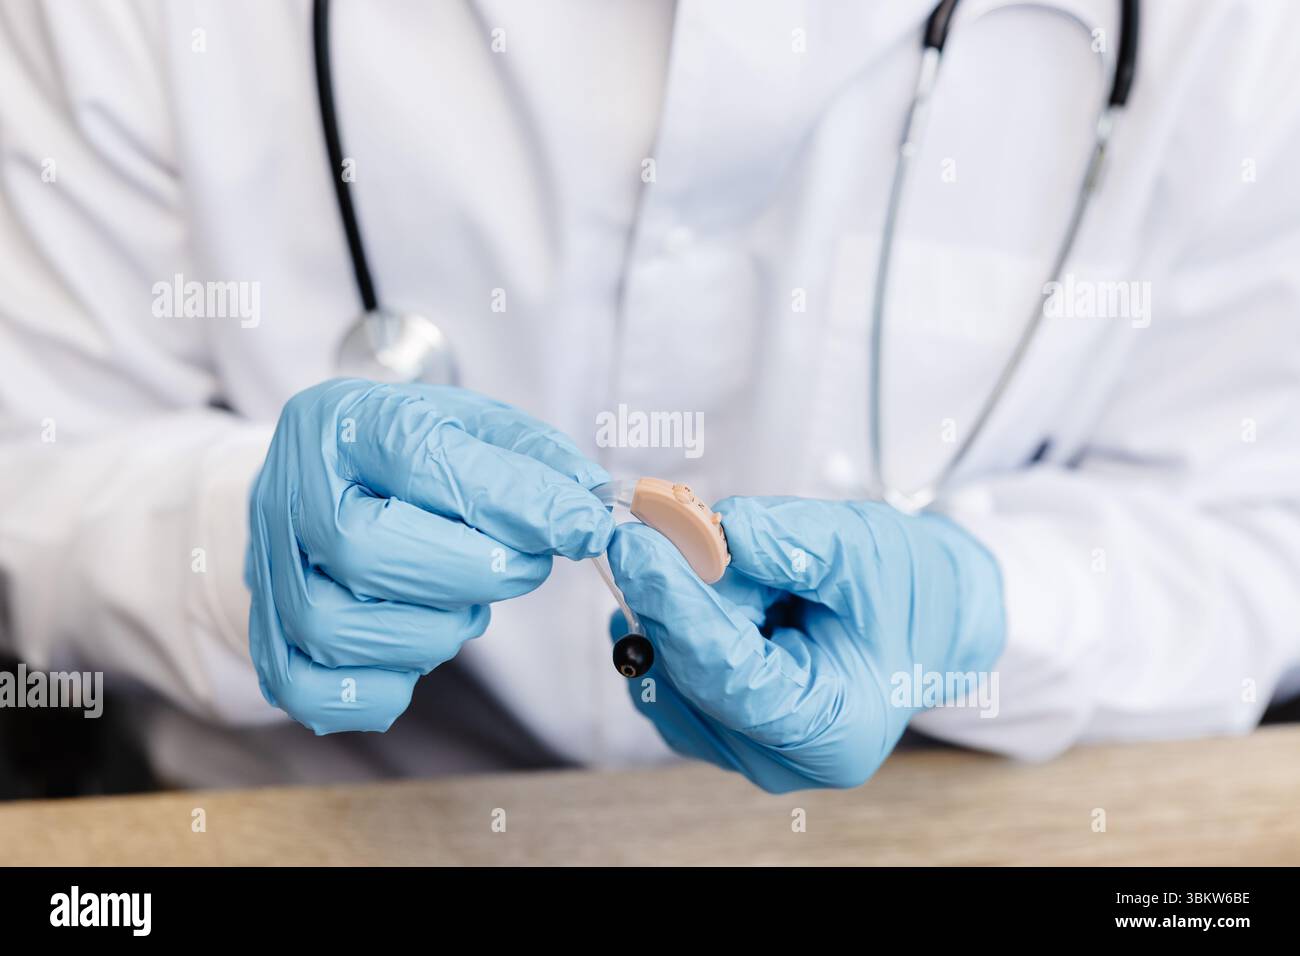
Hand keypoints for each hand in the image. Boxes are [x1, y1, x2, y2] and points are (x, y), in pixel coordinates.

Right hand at [246, 378, 612, 733]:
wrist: (317, 485)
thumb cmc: (405, 457)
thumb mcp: (468, 424)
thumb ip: (530, 458)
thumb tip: (586, 504)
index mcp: (342, 423)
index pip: (421, 458)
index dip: (512, 500)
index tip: (582, 526)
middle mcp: (288, 495)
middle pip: (366, 551)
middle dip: (470, 572)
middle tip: (522, 567)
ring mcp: (268, 574)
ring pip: (338, 630)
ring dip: (431, 631)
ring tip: (463, 605)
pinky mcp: (266, 643)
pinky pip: (315, 695)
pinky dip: (383, 687)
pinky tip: (415, 649)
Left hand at [607, 496, 1004, 791]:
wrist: (921, 615)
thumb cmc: (905, 588)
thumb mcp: (864, 546)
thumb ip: (790, 541)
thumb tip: (711, 531)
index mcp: (831, 730)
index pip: (730, 678)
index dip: (676, 609)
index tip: (635, 545)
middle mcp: (777, 758)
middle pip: (688, 674)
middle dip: (673, 591)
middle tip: (673, 521)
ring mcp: (737, 749)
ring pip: (665, 668)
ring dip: (680, 601)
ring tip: (740, 567)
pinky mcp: (708, 725)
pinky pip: (663, 666)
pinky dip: (677, 616)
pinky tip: (721, 589)